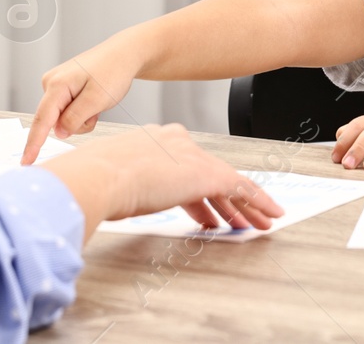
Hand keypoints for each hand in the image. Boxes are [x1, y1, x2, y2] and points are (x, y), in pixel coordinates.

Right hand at [23, 41, 140, 164]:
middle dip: (77, 123)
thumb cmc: (113, 71)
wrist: (124, 54)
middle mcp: (51, 83)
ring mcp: (56, 85)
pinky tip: (92, 99)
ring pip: (63, 119)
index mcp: (57, 84)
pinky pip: (68, 112)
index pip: (42, 120)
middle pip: (55, 121)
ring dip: (82, 118)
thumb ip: (75, 118)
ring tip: (97, 100)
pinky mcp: (62, 88)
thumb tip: (58, 132)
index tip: (25, 162)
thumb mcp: (97, 99)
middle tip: (97, 110)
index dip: (33, 144)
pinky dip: (82, 111)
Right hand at [39, 124, 283, 241]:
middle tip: (236, 218)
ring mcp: (191, 156)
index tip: (204, 210)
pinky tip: (270, 215)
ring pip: (229, 183)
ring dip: (245, 206)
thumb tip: (108, 200)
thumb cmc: (93, 180)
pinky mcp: (206, 174)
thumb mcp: (108, 181)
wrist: (100, 176)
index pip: (182, 167)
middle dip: (224, 201)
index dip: (196, 193)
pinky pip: (242, 189)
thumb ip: (119, 188)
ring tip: (259, 222)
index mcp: (151, 141)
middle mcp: (175, 142)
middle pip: (208, 174)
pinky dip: (258, 203)